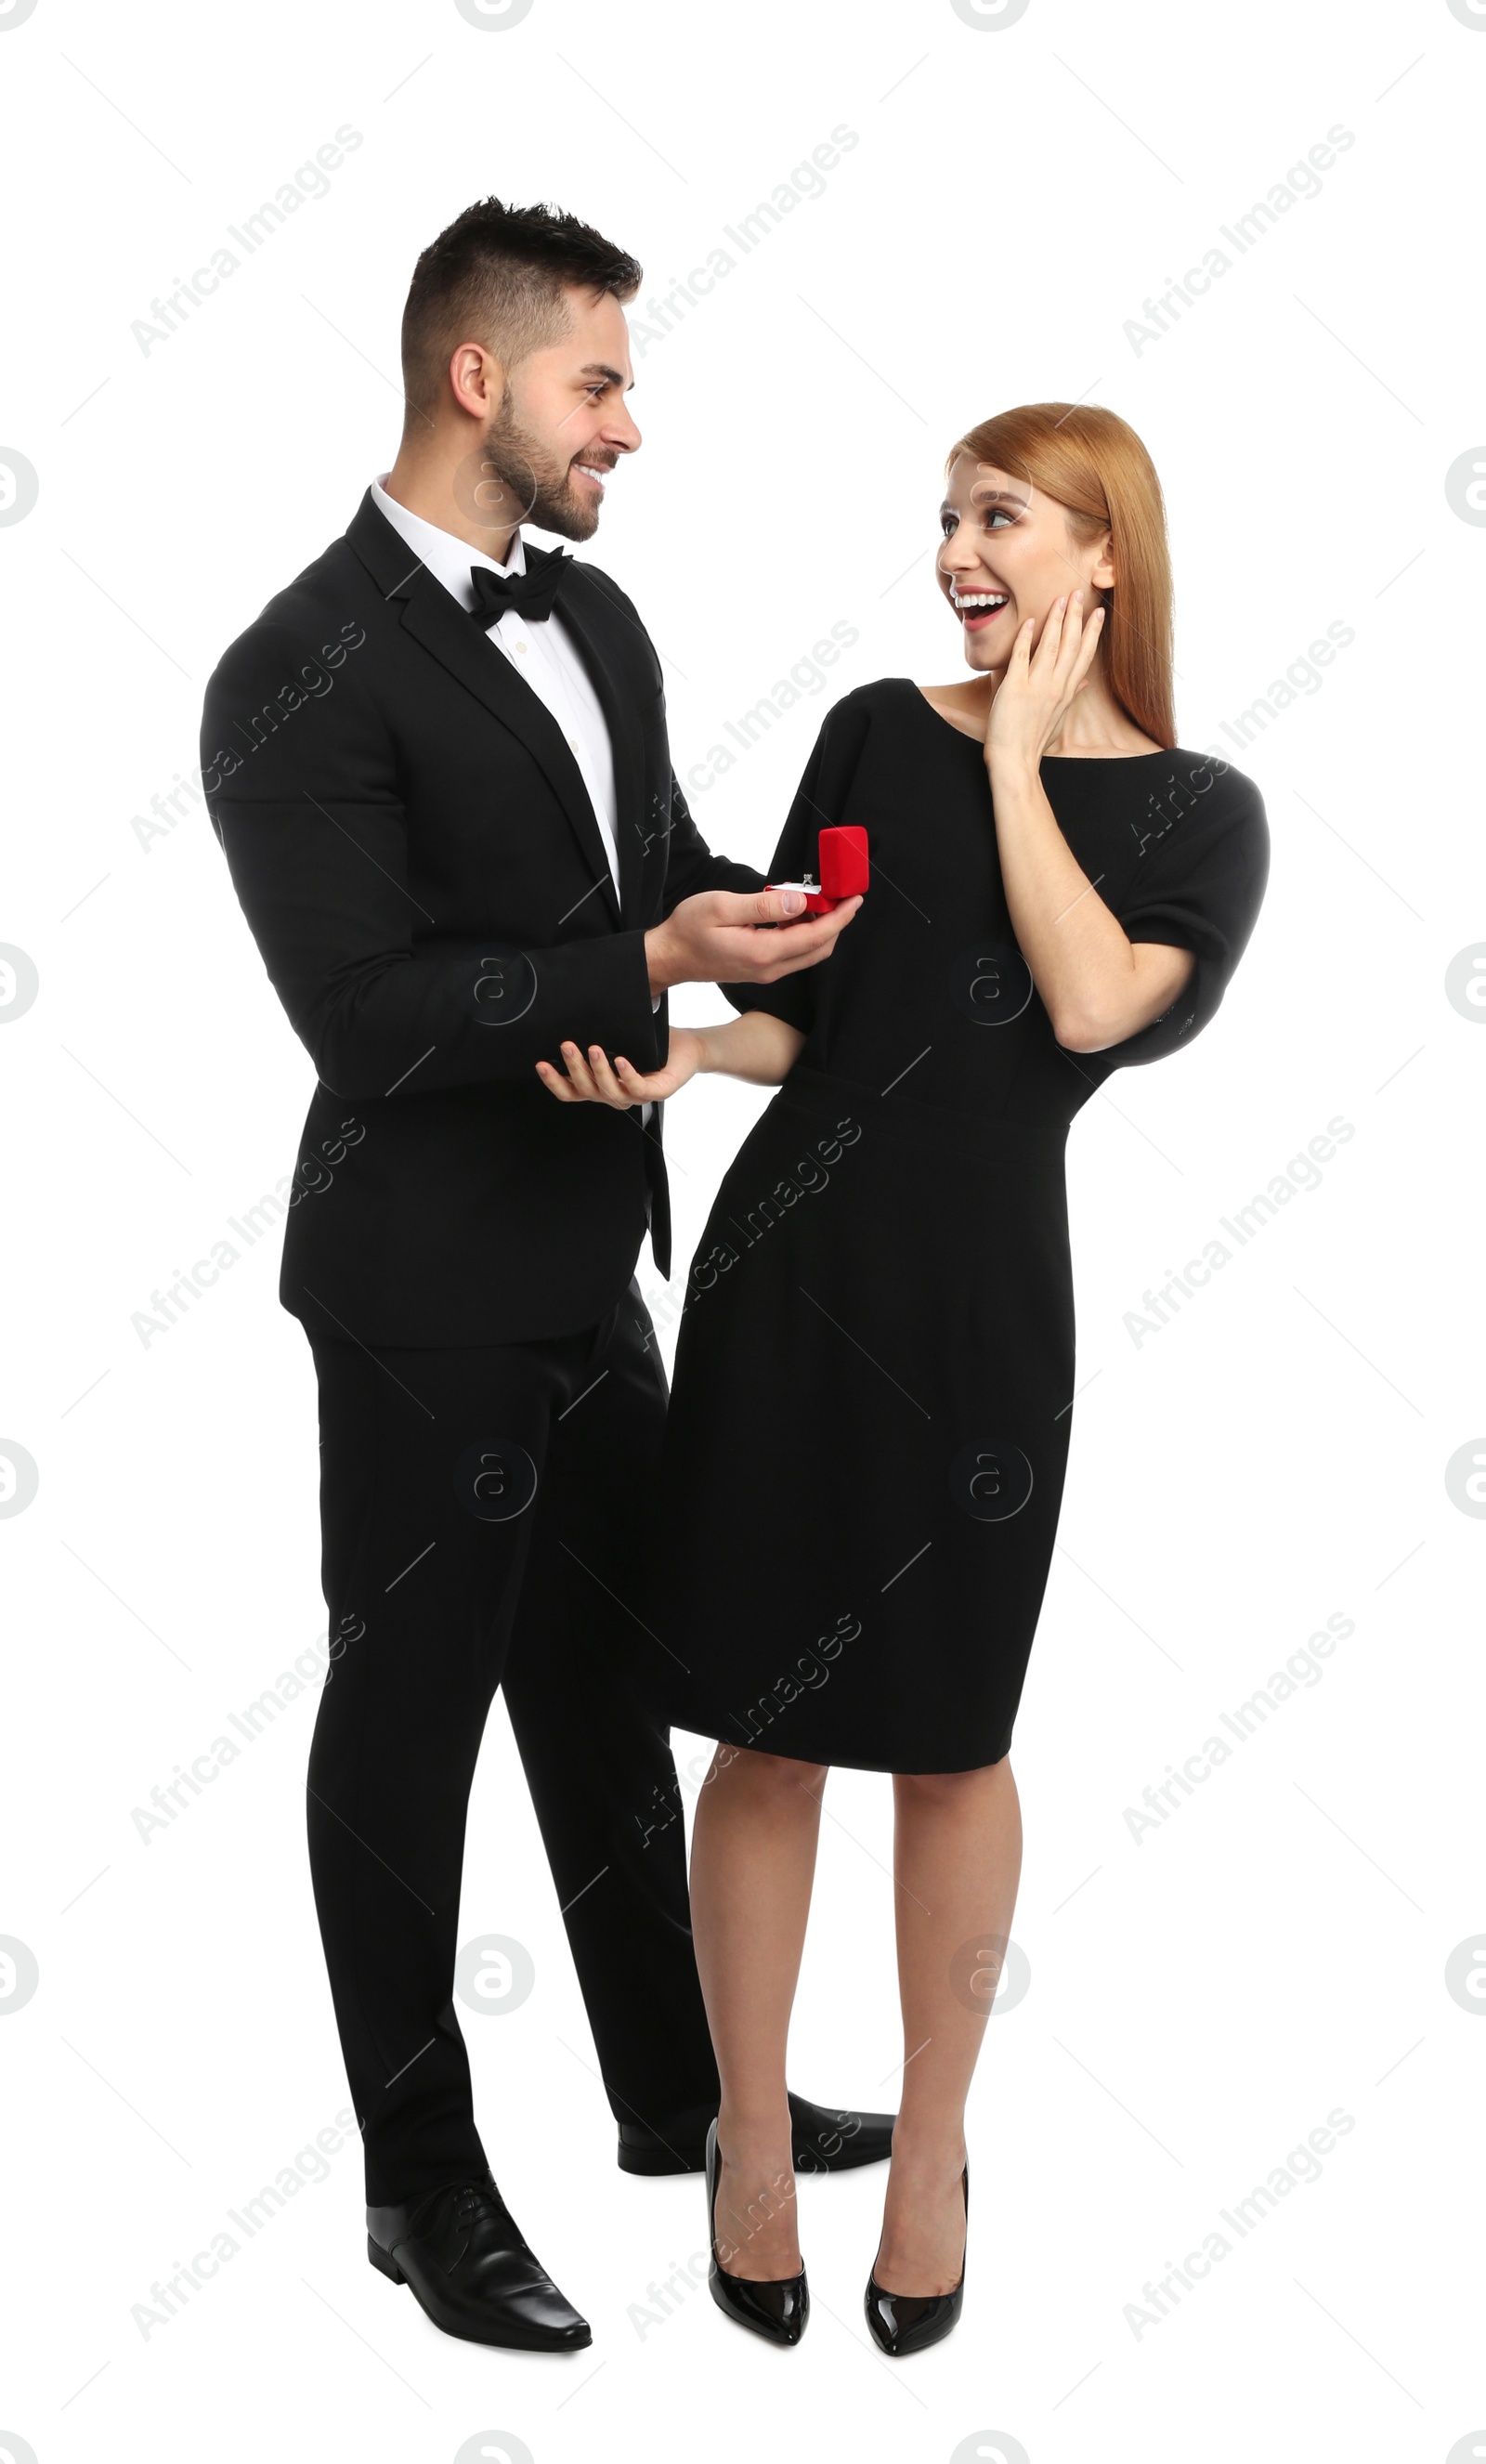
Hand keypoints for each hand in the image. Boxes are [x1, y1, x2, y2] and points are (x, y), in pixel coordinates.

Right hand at [535, 1026, 706, 1109]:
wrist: (689, 1049)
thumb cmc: (653, 1045)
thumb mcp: (619, 1039)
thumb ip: (598, 1035)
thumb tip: (573, 1013)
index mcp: (603, 1085)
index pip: (571, 1091)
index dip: (554, 1082)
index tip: (541, 1064)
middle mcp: (616, 1094)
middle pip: (586, 1090)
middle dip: (573, 1068)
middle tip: (567, 1045)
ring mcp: (636, 1096)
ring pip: (609, 1091)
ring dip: (598, 1070)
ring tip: (593, 1048)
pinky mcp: (657, 1092)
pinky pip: (637, 1089)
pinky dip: (627, 1075)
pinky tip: (620, 1060)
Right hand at [645, 885, 861, 995]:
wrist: (669, 957)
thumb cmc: (688, 929)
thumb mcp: (722, 907)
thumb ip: (763, 905)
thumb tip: (799, 901)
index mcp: (763, 952)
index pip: (815, 936)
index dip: (840, 917)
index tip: (855, 899)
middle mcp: (770, 968)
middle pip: (819, 948)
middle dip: (836, 923)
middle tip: (841, 897)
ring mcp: (766, 971)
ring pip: (808, 952)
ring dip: (819, 928)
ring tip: (816, 900)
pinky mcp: (761, 969)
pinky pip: (793, 953)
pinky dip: (803, 933)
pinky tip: (794, 913)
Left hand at [985, 589, 1105, 775]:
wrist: (1015, 761)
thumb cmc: (1034, 741)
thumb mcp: (1058, 718)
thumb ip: (1071, 695)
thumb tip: (1085, 682)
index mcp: (1067, 692)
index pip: (1084, 655)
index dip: (1093, 632)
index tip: (1099, 613)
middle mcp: (1056, 686)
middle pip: (1070, 644)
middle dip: (1076, 616)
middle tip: (1078, 593)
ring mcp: (1037, 686)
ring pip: (1050, 646)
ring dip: (1056, 620)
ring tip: (1060, 599)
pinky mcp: (1015, 688)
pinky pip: (1022, 656)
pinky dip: (1026, 637)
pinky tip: (1031, 621)